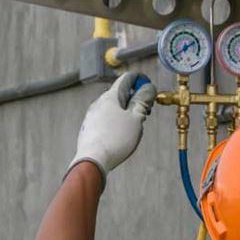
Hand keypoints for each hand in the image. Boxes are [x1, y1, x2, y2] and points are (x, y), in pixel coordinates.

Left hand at [67, 72, 156, 186]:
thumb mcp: (136, 118)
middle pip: (120, 93)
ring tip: (136, 124)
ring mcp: (93, 116)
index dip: (141, 80)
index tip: (149, 87)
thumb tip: (148, 88)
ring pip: (114, 107)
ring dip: (127, 111)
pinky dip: (118, 120)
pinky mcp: (90, 128)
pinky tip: (122, 133)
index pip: (127, 78)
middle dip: (135, 98)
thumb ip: (143, 101)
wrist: (93, 160)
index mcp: (111, 97)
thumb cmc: (114, 140)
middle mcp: (99, 103)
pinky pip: (107, 119)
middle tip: (146, 108)